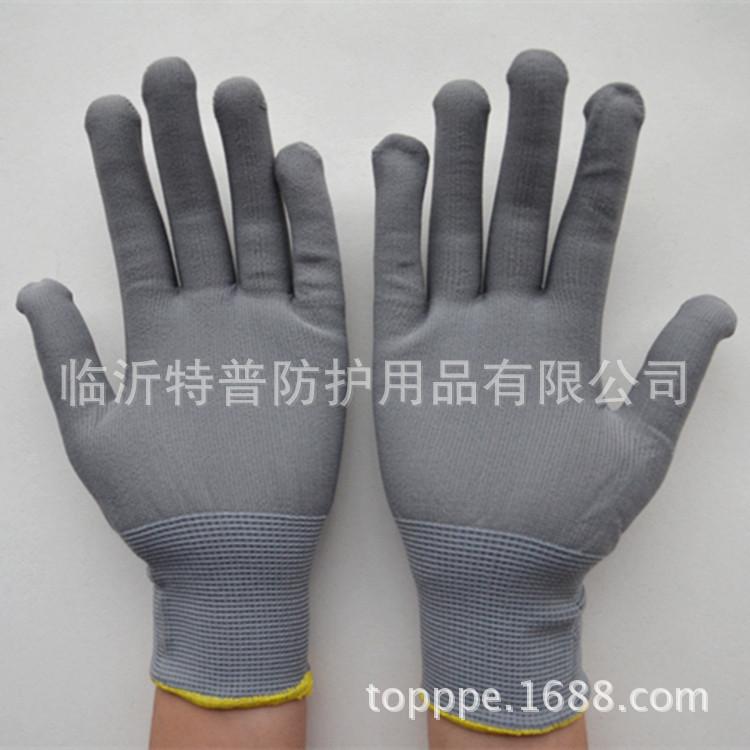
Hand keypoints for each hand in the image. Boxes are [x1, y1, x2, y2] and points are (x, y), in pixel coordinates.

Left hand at [18, 57, 345, 709]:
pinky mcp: (316, 347)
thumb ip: (68, 359)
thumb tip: (36, 286)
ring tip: (230, 96)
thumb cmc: (159, 506)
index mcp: (159, 330)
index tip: (111, 109)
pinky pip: (313, 274)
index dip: (124, 172)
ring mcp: (266, 325)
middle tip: (173, 73)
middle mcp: (212, 315)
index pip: (138, 233)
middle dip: (182, 144)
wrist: (231, 557)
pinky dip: (307, 223)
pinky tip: (297, 166)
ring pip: (255, 230)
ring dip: (244, 165)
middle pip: (197, 214)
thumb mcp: (94, 434)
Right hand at [372, 49, 734, 735]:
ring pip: (460, 233)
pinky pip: (399, 278)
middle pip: (524, 213)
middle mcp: (511, 320)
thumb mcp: (638, 448)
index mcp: (569, 334)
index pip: (591, 232)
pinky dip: (399, 223)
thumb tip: (714, 305)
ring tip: (465, 95)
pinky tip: (399, 163)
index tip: (616, 100)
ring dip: (464, 166)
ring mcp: (456, 332)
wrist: (497, 569)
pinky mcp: (405, 356)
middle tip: (538, 65)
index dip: (604, 167)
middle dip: (534, 140)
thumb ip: (669, 373)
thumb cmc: (572, 519)